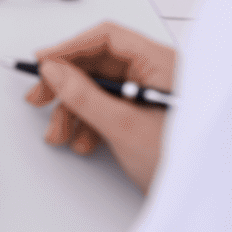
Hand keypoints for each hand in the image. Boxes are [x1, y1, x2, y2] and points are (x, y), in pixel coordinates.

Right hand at [28, 21, 173, 191]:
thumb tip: (54, 71)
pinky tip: (81, 140)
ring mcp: (144, 94)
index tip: (43, 62)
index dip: (70, 48)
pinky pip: (103, 107)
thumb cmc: (177, 160)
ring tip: (60, 132)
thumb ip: (84, 96)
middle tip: (40, 96)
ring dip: (72, 111)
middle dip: (65, 86)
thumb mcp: (123, 126)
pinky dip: (86, 123)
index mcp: (159, 64)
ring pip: (95, 89)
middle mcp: (153, 74)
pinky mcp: (138, 113)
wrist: (190, 193)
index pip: (107, 39)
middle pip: (96, 65)